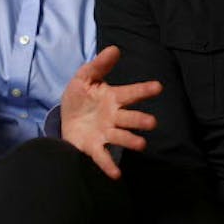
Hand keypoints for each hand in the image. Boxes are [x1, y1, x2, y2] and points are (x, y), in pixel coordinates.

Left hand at [59, 46, 162, 178]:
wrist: (65, 120)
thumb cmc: (80, 98)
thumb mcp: (84, 78)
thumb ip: (99, 65)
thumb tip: (114, 49)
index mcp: (113, 98)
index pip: (131, 93)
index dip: (144, 90)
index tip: (158, 87)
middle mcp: (113, 117)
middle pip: (130, 119)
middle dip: (141, 120)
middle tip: (152, 122)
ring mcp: (105, 133)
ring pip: (121, 137)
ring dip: (131, 141)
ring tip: (141, 144)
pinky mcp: (94, 147)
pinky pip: (103, 157)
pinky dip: (109, 166)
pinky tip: (116, 174)